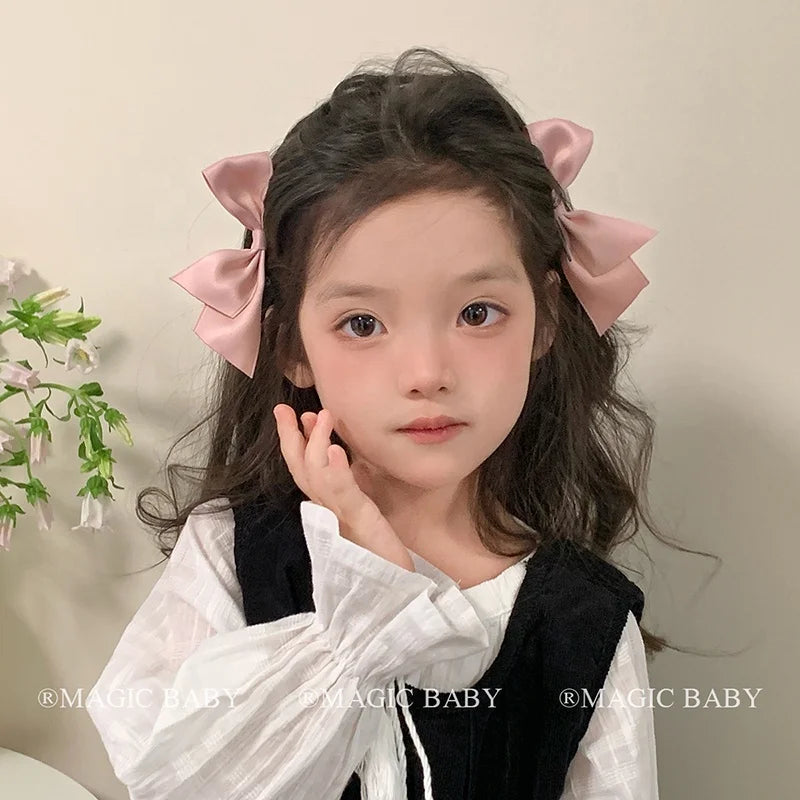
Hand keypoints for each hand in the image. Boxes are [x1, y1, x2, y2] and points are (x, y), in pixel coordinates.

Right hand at [273, 404, 414, 571]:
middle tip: (282, 408)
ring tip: (321, 416)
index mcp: (331, 509)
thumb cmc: (383, 558)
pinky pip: (345, 496)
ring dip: (317, 443)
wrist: (397, 595)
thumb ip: (351, 495)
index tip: (293, 415)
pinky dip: (337, 472)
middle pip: (302, 471)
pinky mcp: (361, 525)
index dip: (295, 442)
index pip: (306, 470)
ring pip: (317, 478)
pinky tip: (334, 450)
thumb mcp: (366, 517)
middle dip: (290, 439)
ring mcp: (342, 520)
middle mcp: (330, 513)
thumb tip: (340, 465)